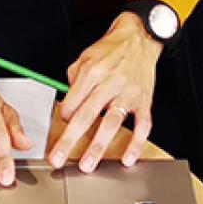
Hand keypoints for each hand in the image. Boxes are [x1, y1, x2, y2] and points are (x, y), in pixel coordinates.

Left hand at [49, 13, 161, 171]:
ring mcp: (128, 93)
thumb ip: (74, 80)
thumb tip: (67, 105)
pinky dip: (136, 143)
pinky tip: (128, 158)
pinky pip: (142, 125)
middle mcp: (110, 83)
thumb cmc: (110, 50)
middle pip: (86, 116)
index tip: (60, 126)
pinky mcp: (144, 100)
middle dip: (70, 140)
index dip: (63, 117)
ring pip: (112, 123)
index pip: (72, 101)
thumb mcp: (85, 57)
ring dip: (98, 146)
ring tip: (87, 165)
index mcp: (92, 72)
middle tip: (57, 158)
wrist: (139, 38)